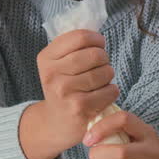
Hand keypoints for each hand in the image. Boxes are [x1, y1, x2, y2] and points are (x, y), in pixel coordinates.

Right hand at [20, 30, 119, 158]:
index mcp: (46, 59)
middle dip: (104, 58)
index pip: (79, 37)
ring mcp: (65, 92)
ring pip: (104, 72)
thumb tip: (97, 35)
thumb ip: (72, 47)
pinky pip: (109, 91)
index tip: (99, 44)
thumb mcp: (57, 65)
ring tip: (101, 80)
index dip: (96, 38)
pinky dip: (112, 90)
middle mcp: (52, 75)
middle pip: (95, 54)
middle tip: (101, 65)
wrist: (56, 122)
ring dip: (109, 74)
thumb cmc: (63, 87)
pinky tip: (104, 94)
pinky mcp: (80, 108)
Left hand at [86, 110, 158, 158]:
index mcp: (148, 134)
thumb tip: (89, 132)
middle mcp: (155, 153)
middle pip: (119, 152)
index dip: (102, 127)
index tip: (88, 139)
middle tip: (94, 158)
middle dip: (97, 156)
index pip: (124, 119)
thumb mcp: (140, 141)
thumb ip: (120, 133)